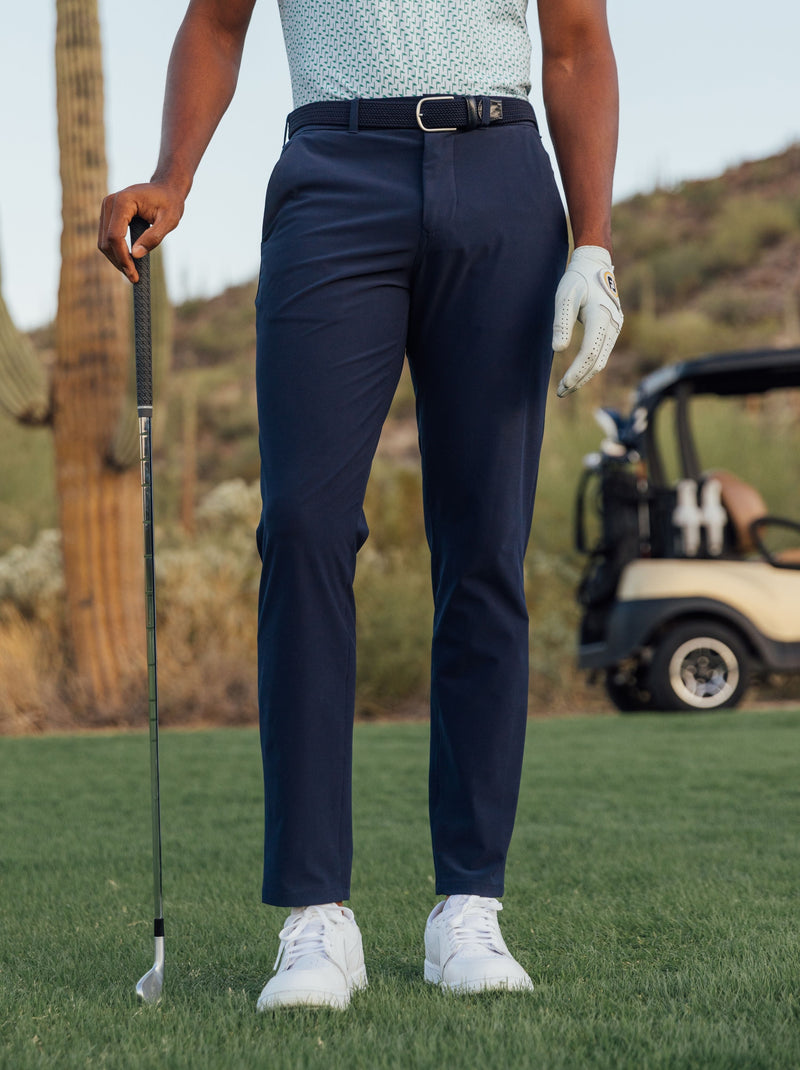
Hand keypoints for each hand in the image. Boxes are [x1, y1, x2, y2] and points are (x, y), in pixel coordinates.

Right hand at [98, 181, 184, 282]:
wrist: (165, 189)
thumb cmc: (170, 203)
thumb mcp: (170, 221)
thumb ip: (154, 237)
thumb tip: (136, 255)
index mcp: (123, 201)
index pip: (115, 236)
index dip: (123, 258)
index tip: (134, 275)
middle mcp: (109, 202)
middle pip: (106, 241)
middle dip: (119, 262)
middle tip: (134, 278)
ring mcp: (105, 208)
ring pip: (103, 242)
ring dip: (116, 260)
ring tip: (132, 273)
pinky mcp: (107, 215)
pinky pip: (106, 239)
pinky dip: (116, 253)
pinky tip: (128, 263)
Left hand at [552, 245, 622, 396]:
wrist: (595, 265)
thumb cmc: (577, 280)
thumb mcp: (564, 296)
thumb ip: (561, 322)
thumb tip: (558, 350)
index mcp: (601, 316)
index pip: (590, 352)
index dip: (576, 371)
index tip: (562, 385)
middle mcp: (613, 324)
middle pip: (597, 361)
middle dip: (579, 379)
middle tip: (560, 393)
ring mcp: (615, 328)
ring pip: (601, 361)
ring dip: (584, 377)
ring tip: (565, 388)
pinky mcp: (613, 329)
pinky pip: (602, 354)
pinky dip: (589, 367)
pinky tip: (576, 375)